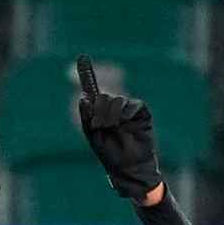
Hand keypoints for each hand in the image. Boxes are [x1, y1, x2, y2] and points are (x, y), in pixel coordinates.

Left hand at [76, 54, 163, 202]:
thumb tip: (84, 97)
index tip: (82, 57)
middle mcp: (113, 108)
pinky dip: (125, 114)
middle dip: (99, 112)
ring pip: (115, 101)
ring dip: (110, 115)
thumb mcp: (93, 135)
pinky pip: (131, 105)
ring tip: (113, 128)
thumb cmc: (109, 155)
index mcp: (99, 113)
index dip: (87, 74)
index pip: (92, 91)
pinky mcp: (141, 112)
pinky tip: (124, 124)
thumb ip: (87, 116)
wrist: (129, 167)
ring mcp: (128, 109)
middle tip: (102, 126)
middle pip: (103, 97)